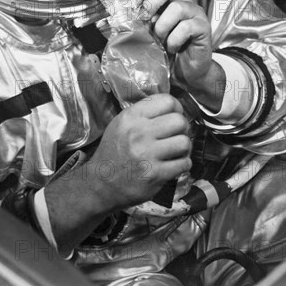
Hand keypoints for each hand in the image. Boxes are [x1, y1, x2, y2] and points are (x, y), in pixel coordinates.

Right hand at [89, 94, 191, 210]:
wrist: (101, 183)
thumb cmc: (113, 151)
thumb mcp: (121, 124)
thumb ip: (144, 113)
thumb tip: (174, 108)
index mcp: (131, 117)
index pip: (167, 101)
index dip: (176, 108)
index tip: (173, 116)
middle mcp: (139, 133)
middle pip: (179, 121)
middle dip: (182, 128)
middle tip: (175, 135)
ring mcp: (147, 154)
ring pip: (184, 142)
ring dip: (183, 148)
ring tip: (175, 151)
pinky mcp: (155, 174)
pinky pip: (184, 163)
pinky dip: (183, 164)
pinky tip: (174, 164)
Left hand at [129, 0, 221, 101]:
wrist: (185, 72)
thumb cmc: (165, 52)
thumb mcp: (145, 35)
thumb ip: (135, 24)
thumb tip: (117, 18)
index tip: (129, 8)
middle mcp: (183, 0)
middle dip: (151, 2)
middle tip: (143, 21)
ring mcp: (195, 13)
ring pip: (178, 7)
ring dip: (162, 26)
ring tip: (159, 41)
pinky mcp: (203, 28)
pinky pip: (187, 27)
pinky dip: (174, 40)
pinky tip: (171, 48)